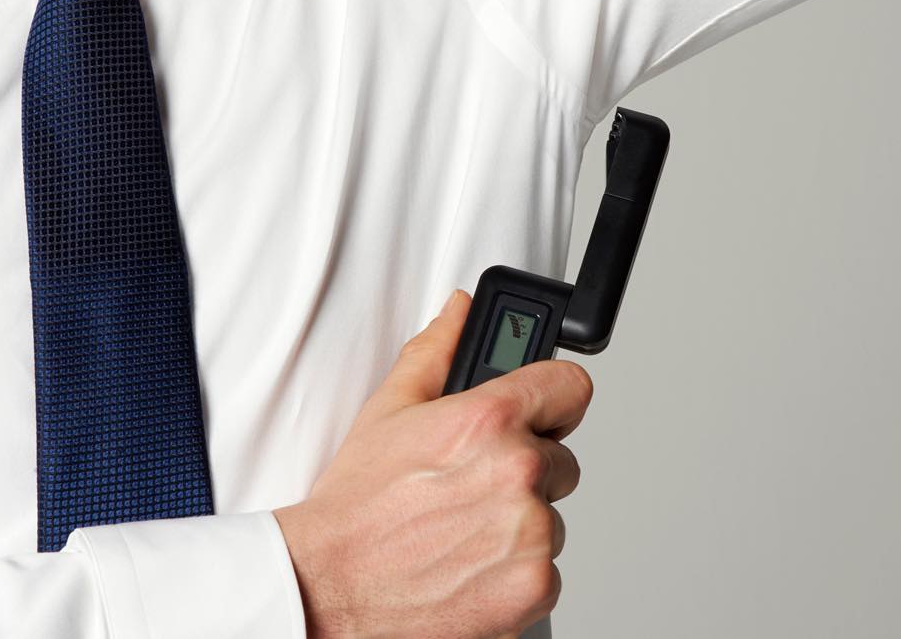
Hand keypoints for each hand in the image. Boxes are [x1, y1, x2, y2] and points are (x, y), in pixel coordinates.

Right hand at [274, 289, 593, 637]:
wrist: (330, 587)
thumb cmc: (356, 506)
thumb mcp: (389, 409)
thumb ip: (436, 350)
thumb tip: (459, 312)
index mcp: (489, 420)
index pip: (570, 386)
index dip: (552, 397)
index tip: (541, 409)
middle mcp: (518, 473)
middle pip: (561, 458)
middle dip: (525, 467)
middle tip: (472, 482)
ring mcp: (530, 534)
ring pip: (551, 516)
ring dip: (519, 522)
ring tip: (460, 527)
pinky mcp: (534, 588)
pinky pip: (548, 568)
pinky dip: (515, 570)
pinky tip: (467, 562)